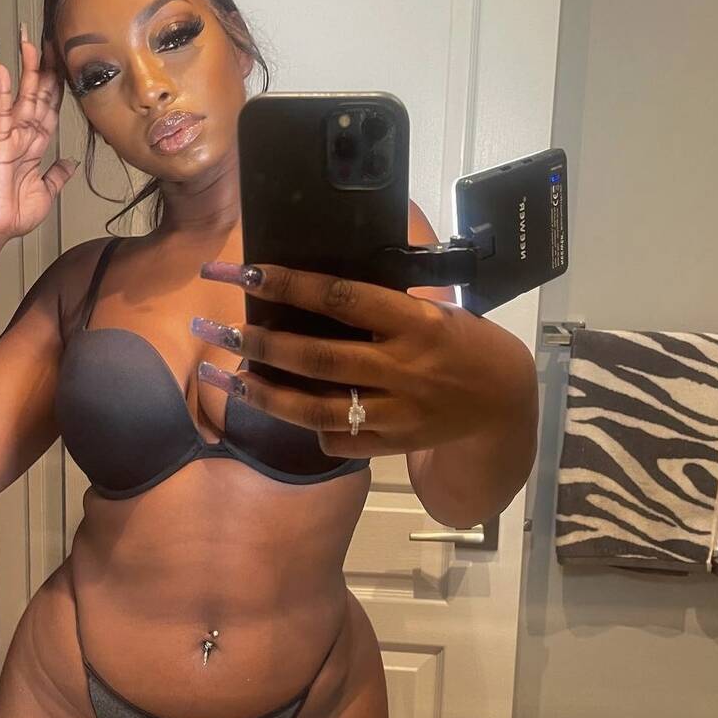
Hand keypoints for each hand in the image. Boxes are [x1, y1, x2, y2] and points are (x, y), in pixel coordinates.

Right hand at [0, 31, 76, 241]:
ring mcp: (10, 136)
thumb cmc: (13, 213)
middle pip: (38, 95)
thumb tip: (69, 162)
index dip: (58, 89)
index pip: (50, 110)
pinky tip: (2, 69)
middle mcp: (24, 136)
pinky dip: (2, 89)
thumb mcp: (47, 192)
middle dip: (45, 69)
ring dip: (27, 69)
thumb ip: (57, 175)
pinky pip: (2, 110)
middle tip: (51, 42)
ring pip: (22, 96)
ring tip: (28, 43)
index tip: (65, 67)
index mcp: (36, 147)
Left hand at [190, 260, 533, 457]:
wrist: (502, 405)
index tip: (244, 270)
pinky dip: (304, 426)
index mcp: (416, 322)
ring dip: (262, 394)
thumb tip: (312, 285)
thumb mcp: (431, 311)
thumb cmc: (460, 342)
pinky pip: (335, 440)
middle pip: (318, 358)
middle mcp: (402, 369)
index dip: (289, 284)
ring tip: (221, 376)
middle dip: (260, 343)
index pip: (341, 298)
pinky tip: (277, 408)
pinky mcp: (390, 446)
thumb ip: (380, 305)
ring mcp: (395, 413)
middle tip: (215, 327)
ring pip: (316, 409)